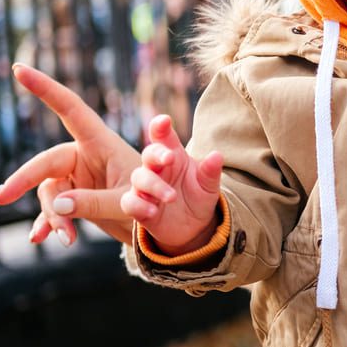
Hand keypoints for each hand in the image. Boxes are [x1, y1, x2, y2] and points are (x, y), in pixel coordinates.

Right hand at [0, 64, 138, 243]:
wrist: (170, 224)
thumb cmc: (156, 201)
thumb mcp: (126, 201)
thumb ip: (94, 202)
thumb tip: (57, 206)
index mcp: (101, 143)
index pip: (70, 109)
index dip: (46, 89)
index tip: (19, 69)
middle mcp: (86, 156)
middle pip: (46, 163)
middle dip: (23, 180)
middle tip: (1, 197)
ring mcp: (79, 178)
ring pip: (51, 194)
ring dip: (55, 216)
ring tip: (67, 238)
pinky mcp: (78, 199)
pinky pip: (56, 210)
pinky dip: (52, 225)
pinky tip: (40, 238)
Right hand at [122, 114, 222, 254]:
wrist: (193, 226)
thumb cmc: (199, 196)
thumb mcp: (209, 185)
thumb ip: (210, 171)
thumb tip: (217, 155)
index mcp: (173, 155)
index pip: (164, 137)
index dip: (160, 127)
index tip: (164, 120)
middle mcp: (156, 168)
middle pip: (149, 154)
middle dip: (157, 154)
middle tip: (169, 158)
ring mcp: (145, 187)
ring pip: (139, 178)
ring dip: (154, 185)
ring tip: (171, 197)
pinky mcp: (138, 207)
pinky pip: (130, 202)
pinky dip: (139, 205)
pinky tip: (153, 211)